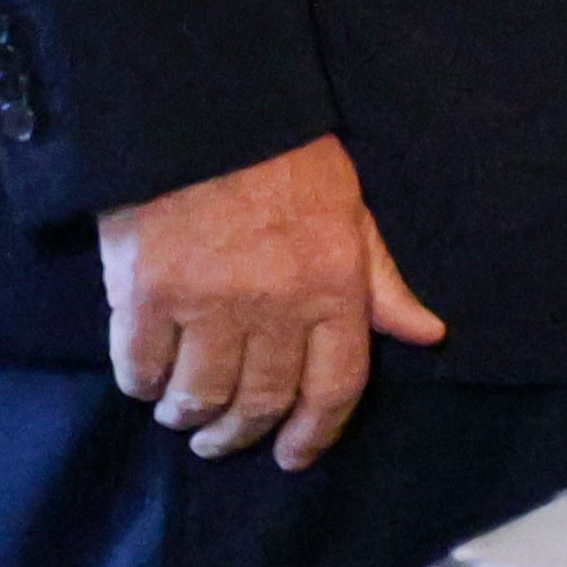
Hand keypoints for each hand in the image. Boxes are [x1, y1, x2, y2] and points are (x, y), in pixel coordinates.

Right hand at [98, 136, 445, 469]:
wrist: (201, 109)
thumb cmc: (285, 156)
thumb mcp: (352, 211)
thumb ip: (381, 280)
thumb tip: (426, 333)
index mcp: (334, 287)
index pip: (336, 387)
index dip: (315, 433)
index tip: (293, 457)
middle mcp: (275, 307)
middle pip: (262, 402)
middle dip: (241, 436)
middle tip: (223, 443)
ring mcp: (207, 305)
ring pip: (199, 395)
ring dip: (189, 417)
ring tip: (182, 417)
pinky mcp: (145, 296)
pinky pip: (140, 367)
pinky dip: (142, 385)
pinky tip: (145, 382)